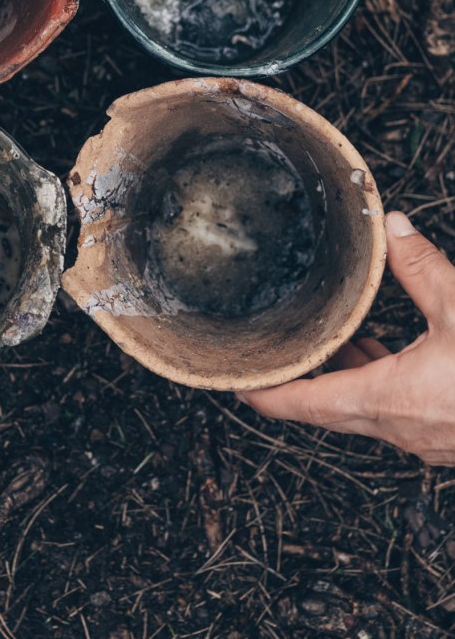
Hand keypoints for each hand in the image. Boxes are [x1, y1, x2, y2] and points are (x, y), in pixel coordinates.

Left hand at [238, 213, 454, 464]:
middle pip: (325, 409)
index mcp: (388, 400)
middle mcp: (398, 428)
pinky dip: (374, 382)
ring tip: (326, 338)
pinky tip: (380, 353)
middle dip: (295, 380)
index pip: (303, 404)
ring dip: (339, 378)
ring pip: (361, 410)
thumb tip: (394, 227)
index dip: (262, 393)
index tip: (232, 379)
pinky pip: (392, 410)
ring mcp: (424, 438)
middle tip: (269, 349)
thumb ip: (422, 268)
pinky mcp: (445, 435)